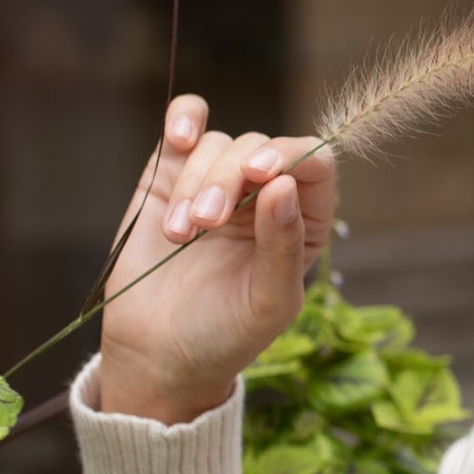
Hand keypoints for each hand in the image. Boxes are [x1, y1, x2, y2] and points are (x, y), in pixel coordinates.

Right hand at [98, 95, 335, 422]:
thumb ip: (284, 245)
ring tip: (180, 235)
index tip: (260, 174)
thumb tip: (285, 184)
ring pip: (218, 145)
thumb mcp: (268, 302)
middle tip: (206, 224)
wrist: (158, 354)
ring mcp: (218, 182)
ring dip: (196, 182)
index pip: (315, 164)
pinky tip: (180, 137)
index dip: (291, 156)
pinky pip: (186, 126)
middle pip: (260, 149)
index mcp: (304, 222)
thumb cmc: (225, 336)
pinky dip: (184, 119)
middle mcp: (267, 195)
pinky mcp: (171, 177)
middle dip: (230, 179)